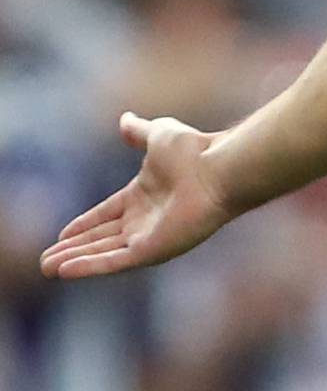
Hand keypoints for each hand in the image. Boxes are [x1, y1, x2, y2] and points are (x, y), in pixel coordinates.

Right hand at [40, 114, 233, 280]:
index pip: (106, 215)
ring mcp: (149, 237)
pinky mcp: (152, 250)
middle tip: (46, 261)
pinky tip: (65, 270)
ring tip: (47, 268)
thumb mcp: (157, 135)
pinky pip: (114, 261)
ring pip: (103, 253)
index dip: (84, 225)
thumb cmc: (194, 151)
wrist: (216, 167)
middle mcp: (145, 221)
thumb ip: (139, 132)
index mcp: (144, 196)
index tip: (62, 235)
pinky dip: (89, 266)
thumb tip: (125, 119)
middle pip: (101, 238)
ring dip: (75, 261)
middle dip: (73, 249)